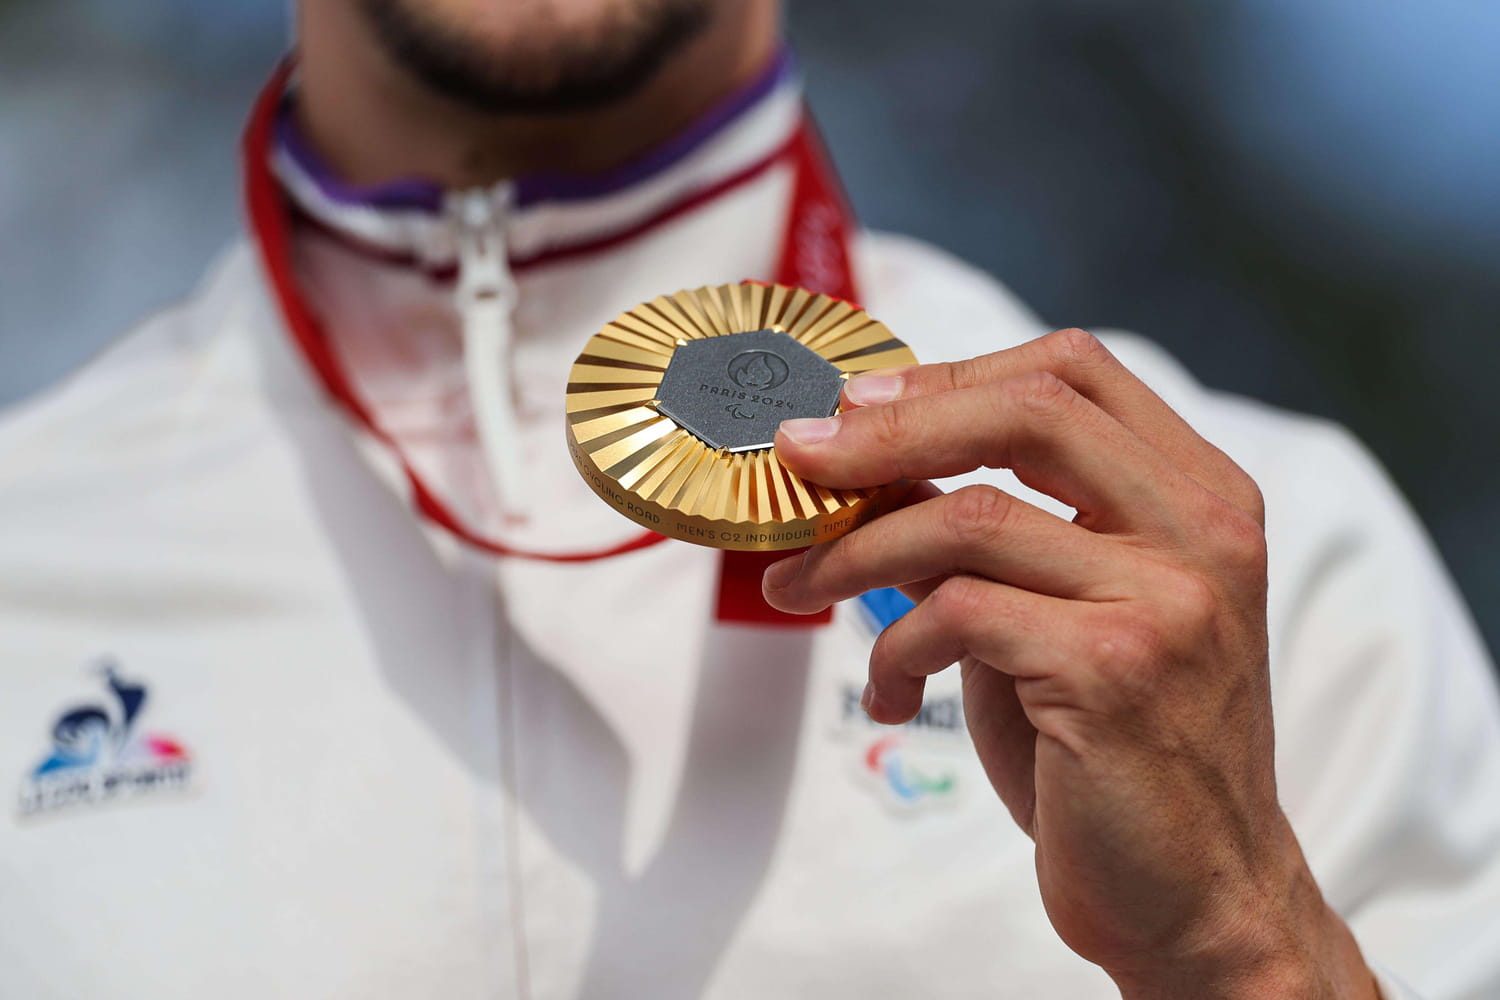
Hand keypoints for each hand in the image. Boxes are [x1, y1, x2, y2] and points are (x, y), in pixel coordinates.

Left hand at [765, 330, 1378, 998]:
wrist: (1196, 896)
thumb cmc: (1114, 752)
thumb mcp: (1059, 616)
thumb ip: (992, 535)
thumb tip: (868, 463)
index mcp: (1201, 498)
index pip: (1075, 372)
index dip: (953, 374)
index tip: (858, 405)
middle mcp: (1203, 532)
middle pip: (1028, 410)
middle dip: (889, 429)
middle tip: (798, 459)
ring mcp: (1169, 599)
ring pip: (970, 519)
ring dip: (856, 553)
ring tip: (798, 587)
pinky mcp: (1115, 670)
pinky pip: (958, 613)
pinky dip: (894, 646)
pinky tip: (887, 692)